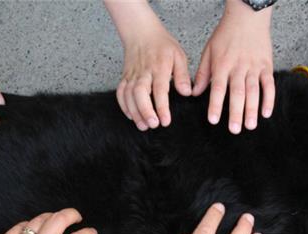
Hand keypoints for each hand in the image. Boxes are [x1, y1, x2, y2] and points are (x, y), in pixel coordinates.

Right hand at [107, 1, 191, 129]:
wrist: (141, 33)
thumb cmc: (161, 45)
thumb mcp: (178, 56)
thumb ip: (183, 75)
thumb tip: (186, 92)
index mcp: (159, 67)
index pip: (160, 90)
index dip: (162, 107)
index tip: (166, 121)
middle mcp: (144, 72)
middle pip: (140, 93)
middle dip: (145, 111)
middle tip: (153, 124)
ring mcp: (132, 75)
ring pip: (129, 95)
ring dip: (135, 112)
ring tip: (143, 126)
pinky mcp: (124, 77)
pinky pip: (121, 93)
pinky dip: (124, 106)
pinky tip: (131, 116)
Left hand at [192, 0, 274, 133]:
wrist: (248, 16)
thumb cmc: (226, 33)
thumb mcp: (209, 51)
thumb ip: (203, 73)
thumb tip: (194, 92)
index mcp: (222, 65)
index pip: (218, 88)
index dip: (215, 104)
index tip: (213, 119)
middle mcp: (239, 67)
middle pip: (237, 93)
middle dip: (236, 112)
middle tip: (234, 129)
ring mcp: (254, 67)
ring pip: (254, 91)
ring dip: (252, 110)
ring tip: (250, 125)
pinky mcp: (266, 66)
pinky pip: (269, 84)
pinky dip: (269, 99)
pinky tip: (266, 112)